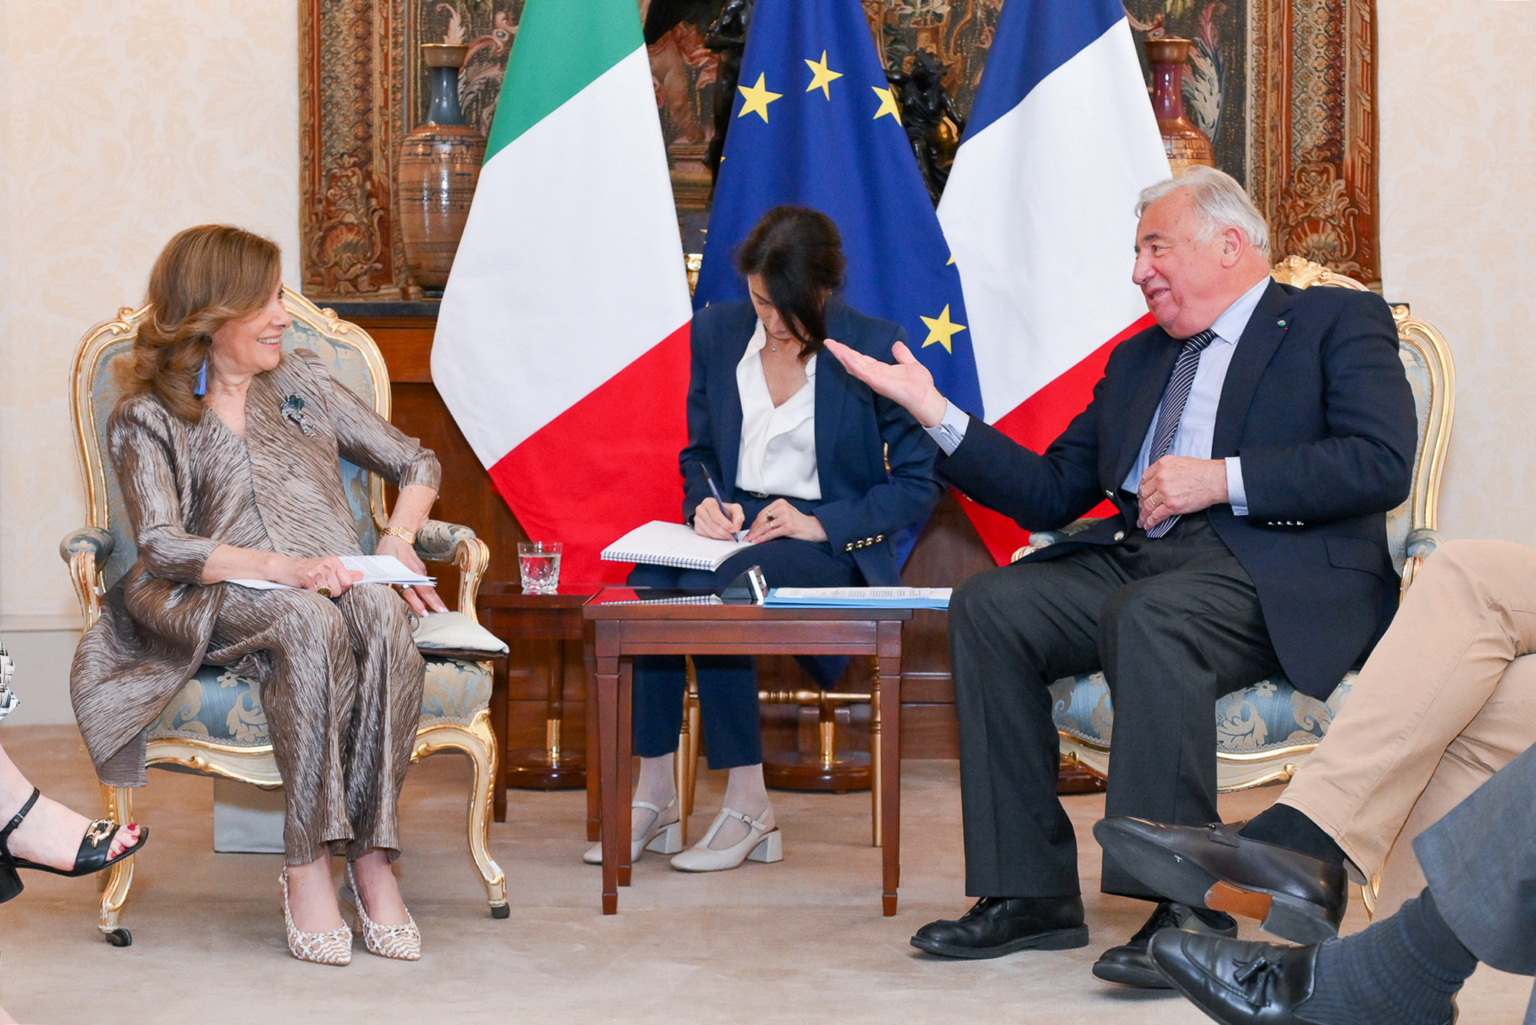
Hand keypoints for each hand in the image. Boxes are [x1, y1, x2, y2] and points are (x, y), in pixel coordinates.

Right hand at [288, 555, 363, 597]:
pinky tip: (308, 587)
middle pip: (339, 590)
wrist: (285, 567)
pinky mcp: (309, 578)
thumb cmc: (308, 570)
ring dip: (320, 593)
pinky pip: (318, 593)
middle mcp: (328, 564)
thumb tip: (361, 576)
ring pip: (329, 593)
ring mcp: (318, 570)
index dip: (342, 588)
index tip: (332, 585)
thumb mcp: (328, 568)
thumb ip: (344, 573)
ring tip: (313, 585)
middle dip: (330, 592)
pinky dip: (312, 594)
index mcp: (334, 561)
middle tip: (319, 584)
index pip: (348, 582)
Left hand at [375, 534, 448, 615]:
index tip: (423, 612)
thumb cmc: (385, 553)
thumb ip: (383, 582)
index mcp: (400, 573)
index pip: (409, 591)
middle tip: (443, 612)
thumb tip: (383, 598)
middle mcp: (412, 572)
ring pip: (427, 586)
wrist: (397, 536)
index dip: (416, 603)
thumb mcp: (380, 567)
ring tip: (441, 609)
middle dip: (434, 602)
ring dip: (433, 598)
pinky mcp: (421, 569)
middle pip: (425, 589)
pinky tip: (431, 600)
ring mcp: (418, 570)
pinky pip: (425, 582)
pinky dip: (428, 591)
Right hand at [694, 497, 744, 539]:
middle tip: (733, 536)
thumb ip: (738, 516)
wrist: (718, 513)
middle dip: (725, 532)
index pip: (717, 516)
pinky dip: (717, 537)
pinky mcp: (697, 528)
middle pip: (714, 526)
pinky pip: (708, 536)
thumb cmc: (725, 510)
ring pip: (711, 532)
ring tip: (729, 536)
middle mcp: (700, 510)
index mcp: (708, 502)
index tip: (734, 530)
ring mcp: (697, 519)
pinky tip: (722, 535)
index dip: (726, 525)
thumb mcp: (735, 509)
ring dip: (722, 536)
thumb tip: (736, 528)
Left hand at [745, 499, 825, 542]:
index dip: (754, 523)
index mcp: (780, 503)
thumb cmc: (799, 523)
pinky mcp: (788, 526)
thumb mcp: (785, 514)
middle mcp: (782, 508)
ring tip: (749, 540)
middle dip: (753, 530)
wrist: (814, 528)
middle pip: (762, 520)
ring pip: (766, 527)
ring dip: (756, 535)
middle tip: (746, 537)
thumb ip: (773, 517)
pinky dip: (762, 538)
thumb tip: (757, 526)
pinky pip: (772, 533)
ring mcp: (786, 517)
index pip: (762, 513)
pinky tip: (757, 541)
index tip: (749, 530)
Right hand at [823, 338, 947, 426]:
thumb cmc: (919, 384)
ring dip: (843, 356)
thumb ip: (902, 355)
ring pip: (855, 365)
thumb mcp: (911, 363)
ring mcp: (874, 379)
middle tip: (828, 342)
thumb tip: (897, 344)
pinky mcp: (877, 382)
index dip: (850, 351)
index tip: (838, 344)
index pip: (862, 359)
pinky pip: (863, 372)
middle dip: (841, 352)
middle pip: (854, 361)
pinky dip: (854, 364)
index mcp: (880, 369)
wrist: (926, 396)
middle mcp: (874, 374)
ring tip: (832, 346)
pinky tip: (846, 356)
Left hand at [1138, 457, 1228, 528]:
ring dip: (1143, 515)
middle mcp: (1161, 478)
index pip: (1144, 479)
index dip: (1142, 489)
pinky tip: (1148, 525)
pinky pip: (1156, 515)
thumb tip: (1158, 478)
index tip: (1142, 495)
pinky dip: (1150, 522)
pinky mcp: (1171, 505)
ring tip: (1141, 521)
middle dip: (1141, 503)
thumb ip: (1166, 469)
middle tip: (1141, 509)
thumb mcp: (1180, 461)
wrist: (1216, 480)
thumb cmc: (1203, 471)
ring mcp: (1165, 492)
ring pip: (1147, 506)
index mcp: (1162, 465)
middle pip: (1143, 493)